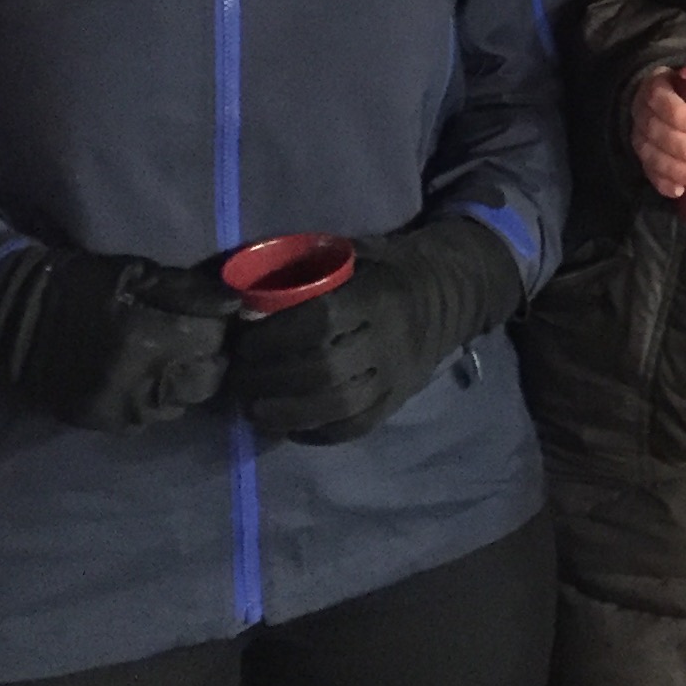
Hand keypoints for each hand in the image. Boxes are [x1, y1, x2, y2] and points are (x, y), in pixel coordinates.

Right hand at [0, 249, 234, 431]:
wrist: (11, 324)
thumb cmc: (78, 287)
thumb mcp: (134, 274)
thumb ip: (187, 291)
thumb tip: (235, 305)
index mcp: (148, 337)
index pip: (213, 341)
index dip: (216, 327)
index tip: (208, 318)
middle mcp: (140, 381)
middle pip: (206, 381)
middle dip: (207, 360)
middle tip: (193, 342)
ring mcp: (121, 408)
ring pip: (181, 405)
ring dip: (182, 383)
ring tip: (166, 361)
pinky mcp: (104, 424)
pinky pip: (148, 419)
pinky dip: (154, 400)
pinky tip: (142, 378)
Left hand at [229, 217, 525, 443]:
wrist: (448, 294)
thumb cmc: (386, 269)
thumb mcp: (355, 253)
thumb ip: (310, 270)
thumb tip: (249, 293)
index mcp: (379, 297)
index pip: (321, 322)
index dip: (275, 336)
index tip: (243, 340)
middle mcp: (390, 340)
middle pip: (325, 369)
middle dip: (271, 378)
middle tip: (237, 378)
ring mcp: (396, 376)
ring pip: (338, 406)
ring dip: (286, 412)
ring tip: (251, 408)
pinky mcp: (396, 402)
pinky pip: (354, 427)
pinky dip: (315, 433)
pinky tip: (286, 425)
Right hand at [631, 71, 685, 198]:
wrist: (658, 97)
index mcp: (657, 86)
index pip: (661, 99)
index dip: (680, 115)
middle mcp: (642, 111)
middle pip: (657, 132)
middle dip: (684, 149)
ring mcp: (638, 135)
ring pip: (651, 154)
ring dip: (675, 169)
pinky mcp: (640, 155)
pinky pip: (648, 171)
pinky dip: (663, 183)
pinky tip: (679, 191)